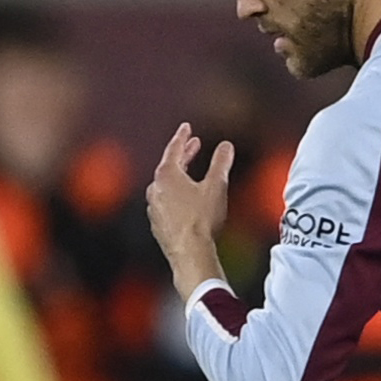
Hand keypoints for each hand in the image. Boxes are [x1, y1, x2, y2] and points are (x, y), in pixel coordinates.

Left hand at [147, 121, 233, 296]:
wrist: (190, 252)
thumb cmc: (202, 219)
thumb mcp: (216, 186)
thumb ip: (221, 163)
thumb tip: (226, 146)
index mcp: (167, 174)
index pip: (174, 148)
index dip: (182, 136)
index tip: (186, 127)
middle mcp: (156, 188)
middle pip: (169, 166)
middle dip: (183, 155)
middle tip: (194, 147)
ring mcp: (154, 206)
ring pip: (166, 185)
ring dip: (179, 177)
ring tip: (191, 174)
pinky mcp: (157, 223)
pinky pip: (165, 203)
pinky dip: (175, 196)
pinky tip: (186, 202)